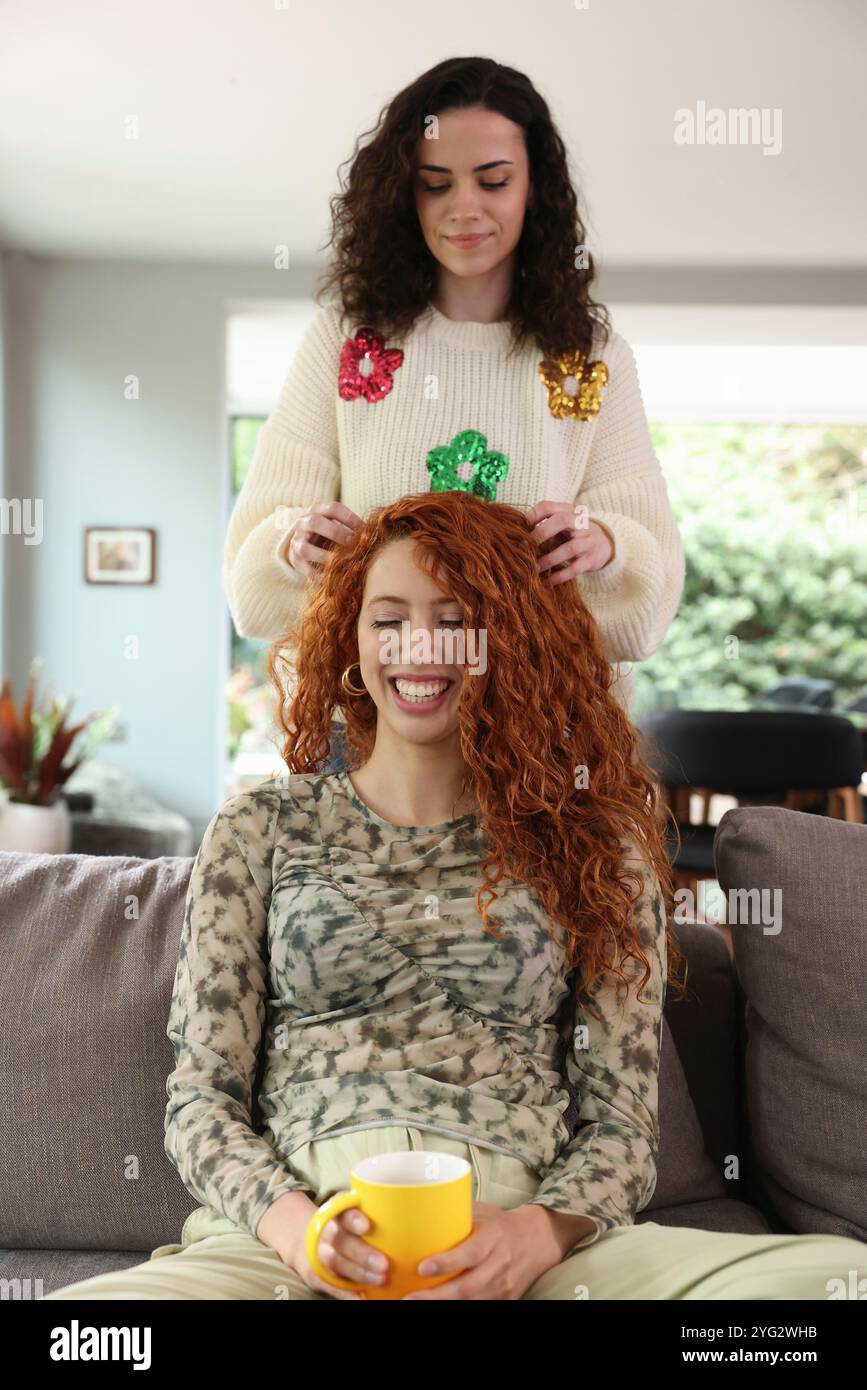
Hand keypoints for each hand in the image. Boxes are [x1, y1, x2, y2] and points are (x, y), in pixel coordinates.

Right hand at [284, 1203, 387, 1300]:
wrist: (314, 1243)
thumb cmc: (349, 1228)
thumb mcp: (357, 1214)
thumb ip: (377, 1216)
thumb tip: (412, 1221)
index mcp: (339, 1212)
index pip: (343, 1211)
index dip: (353, 1219)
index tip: (367, 1226)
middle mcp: (327, 1230)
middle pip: (340, 1239)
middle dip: (361, 1253)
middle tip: (384, 1264)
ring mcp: (320, 1253)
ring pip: (335, 1261)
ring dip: (359, 1273)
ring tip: (380, 1280)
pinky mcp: (318, 1274)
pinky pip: (331, 1284)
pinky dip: (347, 1293)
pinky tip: (362, 1297)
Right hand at [287, 501, 361, 577]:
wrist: (305, 543)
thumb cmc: (330, 533)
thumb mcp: (338, 524)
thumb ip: (352, 528)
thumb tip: (375, 536)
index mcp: (317, 510)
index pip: (333, 508)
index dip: (350, 518)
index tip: (364, 530)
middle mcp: (303, 523)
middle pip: (315, 523)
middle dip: (336, 534)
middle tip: (352, 545)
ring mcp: (296, 541)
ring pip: (305, 548)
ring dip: (326, 557)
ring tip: (342, 563)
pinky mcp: (294, 560)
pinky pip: (306, 569)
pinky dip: (320, 575)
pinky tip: (334, 577)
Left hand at [399, 1200, 556, 1300]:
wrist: (538, 1241)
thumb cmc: (501, 1224)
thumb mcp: (482, 1213)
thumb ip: (455, 1213)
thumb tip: (418, 1208)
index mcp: (493, 1238)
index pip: (470, 1253)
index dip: (446, 1262)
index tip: (422, 1267)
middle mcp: (499, 1264)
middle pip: (468, 1287)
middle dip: (436, 1296)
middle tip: (409, 1298)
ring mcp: (503, 1287)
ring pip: (473, 1302)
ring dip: (443, 1306)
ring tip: (416, 1304)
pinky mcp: (504, 1301)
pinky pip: (480, 1308)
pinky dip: (458, 1309)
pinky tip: (437, 1308)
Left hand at [525, 500, 613, 584]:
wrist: (604, 544)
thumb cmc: (572, 534)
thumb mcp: (560, 526)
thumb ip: (542, 528)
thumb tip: (515, 539)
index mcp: (567, 510)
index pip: (548, 506)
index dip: (532, 516)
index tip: (519, 528)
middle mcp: (580, 522)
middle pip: (562, 520)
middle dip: (541, 533)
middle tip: (526, 547)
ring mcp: (588, 540)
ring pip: (570, 548)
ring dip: (549, 559)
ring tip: (534, 569)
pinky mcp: (593, 559)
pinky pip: (576, 568)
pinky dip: (560, 575)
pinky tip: (548, 580)